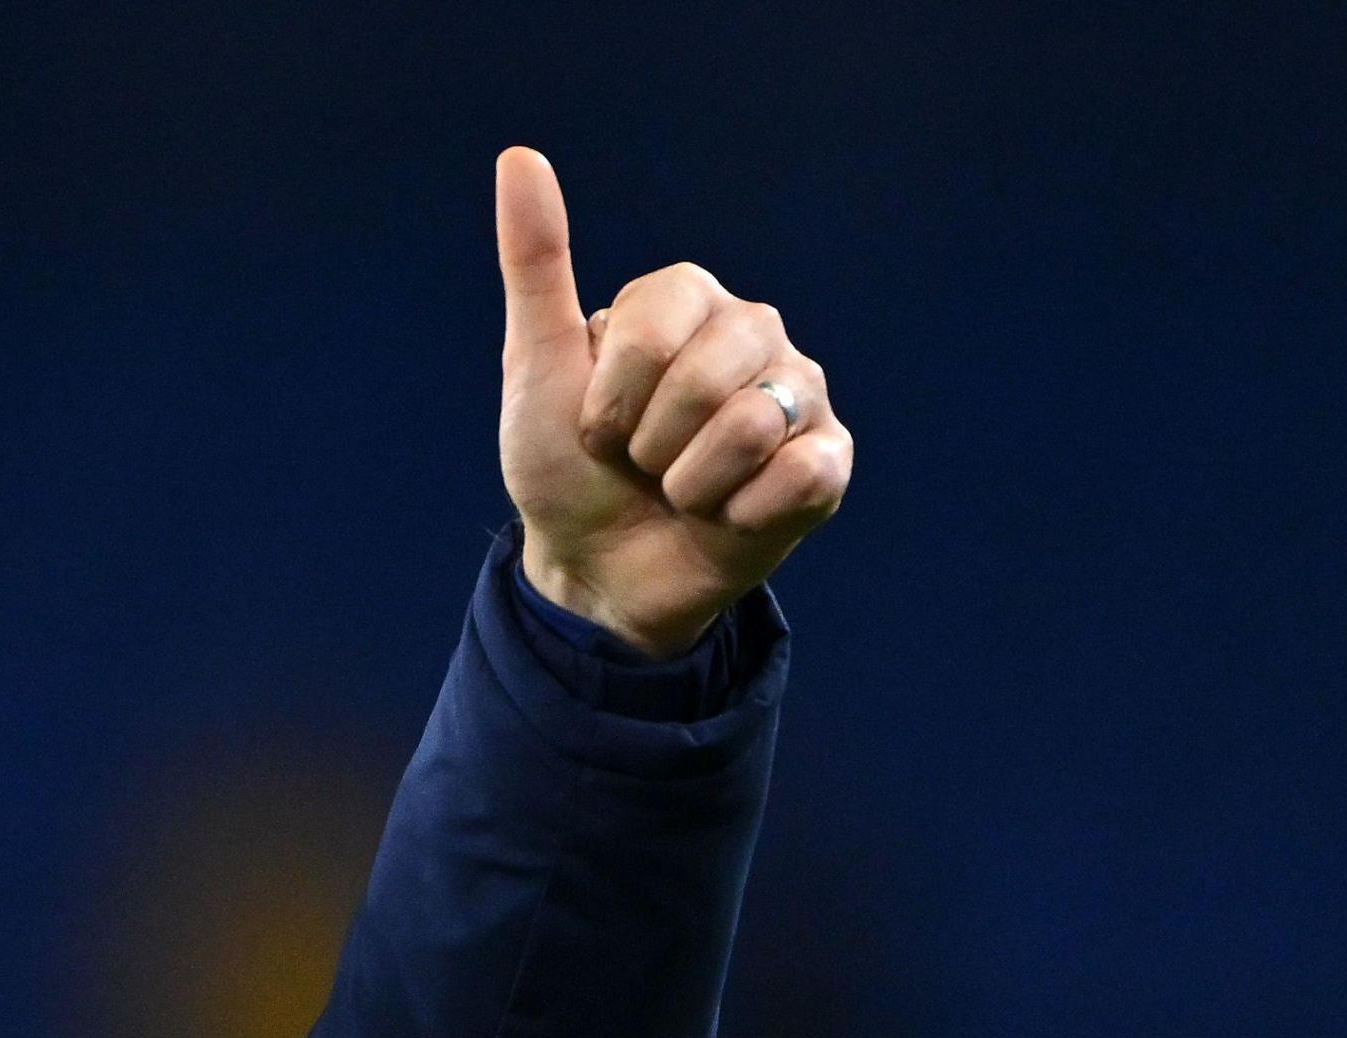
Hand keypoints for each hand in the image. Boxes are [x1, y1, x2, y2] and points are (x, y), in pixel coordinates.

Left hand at [493, 148, 851, 657]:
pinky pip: (802, 475)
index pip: (656, 327)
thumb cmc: (565, 468)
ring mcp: (799, 394)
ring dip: (692, 483)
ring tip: (681, 489)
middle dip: (651, 442)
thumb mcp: (534, 367)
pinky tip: (728, 514)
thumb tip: (519, 158)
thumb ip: (535, 264)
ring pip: (754, 425)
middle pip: (711, 376)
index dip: (610, 396)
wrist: (594, 570)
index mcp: (688, 299)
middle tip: (642, 462)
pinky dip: (744, 512)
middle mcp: (755, 332)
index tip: (595, 424)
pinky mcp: (827, 462)